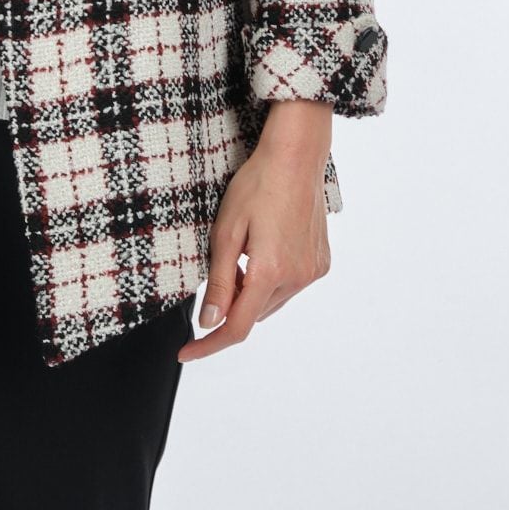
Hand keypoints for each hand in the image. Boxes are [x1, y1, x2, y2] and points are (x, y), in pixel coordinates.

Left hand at [176, 101, 332, 363]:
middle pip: (254, 313)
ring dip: (254, 291)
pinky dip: (273, 279)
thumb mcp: (226, 231)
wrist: (295, 157)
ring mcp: (312, 272)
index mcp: (270, 272)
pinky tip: (267, 245)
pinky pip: (290, 285)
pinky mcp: (321, 263)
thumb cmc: (257, 185)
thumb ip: (221, 281)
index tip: (187, 352)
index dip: (209, 344)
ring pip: (272, 301)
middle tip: (224, 265)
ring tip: (247, 249)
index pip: (236, 327)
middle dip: (233, 303)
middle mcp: (297, 278)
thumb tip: (209, 322)